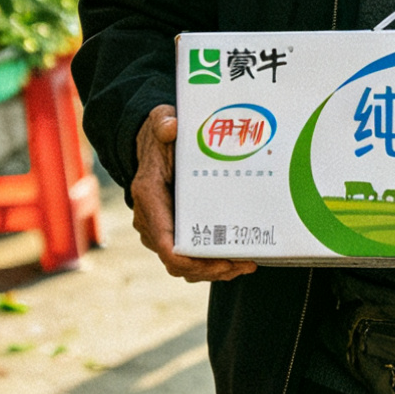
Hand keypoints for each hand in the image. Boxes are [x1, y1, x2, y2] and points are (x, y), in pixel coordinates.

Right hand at [132, 105, 256, 281]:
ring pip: (184, 265)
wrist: (148, 145)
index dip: (192, 260)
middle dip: (212, 270)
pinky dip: (209, 264)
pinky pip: (187, 258)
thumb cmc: (159, 136)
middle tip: (246, 265)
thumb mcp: (160, 122)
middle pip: (178, 262)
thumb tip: (171, 126)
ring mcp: (158, 230)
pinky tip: (235, 260)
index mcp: (149, 198)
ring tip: (246, 265)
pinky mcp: (170, 232)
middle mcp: (149, 220)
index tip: (222, 262)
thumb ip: (164, 123)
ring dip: (214, 271)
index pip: (165, 244)